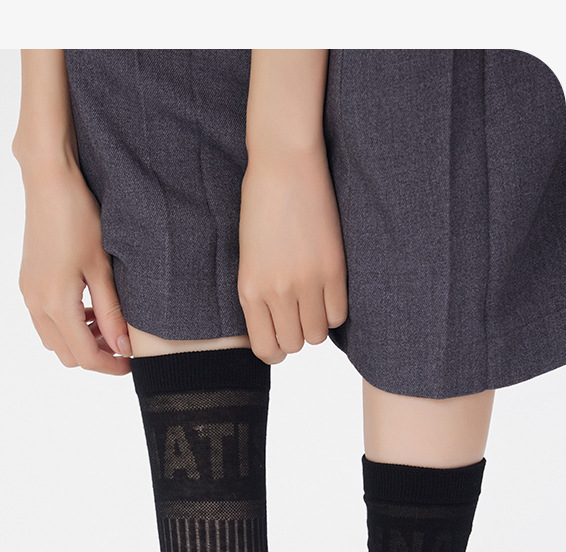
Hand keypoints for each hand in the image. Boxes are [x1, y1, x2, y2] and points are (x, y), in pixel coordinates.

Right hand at [17, 160, 130, 374]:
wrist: (49, 182)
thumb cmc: (79, 218)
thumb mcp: (102, 269)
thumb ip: (111, 314)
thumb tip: (122, 348)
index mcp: (56, 304)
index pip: (85, 356)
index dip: (110, 366)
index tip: (131, 363)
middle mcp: (36, 304)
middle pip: (67, 355)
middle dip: (95, 356)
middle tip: (121, 343)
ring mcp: (29, 294)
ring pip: (54, 340)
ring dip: (80, 340)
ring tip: (106, 322)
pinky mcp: (28, 283)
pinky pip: (46, 321)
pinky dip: (67, 324)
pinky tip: (88, 306)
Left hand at [237, 146, 347, 364]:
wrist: (284, 166)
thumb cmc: (262, 207)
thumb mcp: (249, 258)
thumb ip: (260, 294)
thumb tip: (278, 326)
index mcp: (249, 291)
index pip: (266, 348)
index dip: (275, 349)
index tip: (280, 334)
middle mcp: (276, 292)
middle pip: (294, 345)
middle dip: (296, 335)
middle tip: (298, 314)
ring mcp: (306, 282)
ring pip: (318, 335)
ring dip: (317, 324)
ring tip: (313, 301)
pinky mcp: (333, 269)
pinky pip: (339, 314)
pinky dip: (335, 309)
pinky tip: (328, 290)